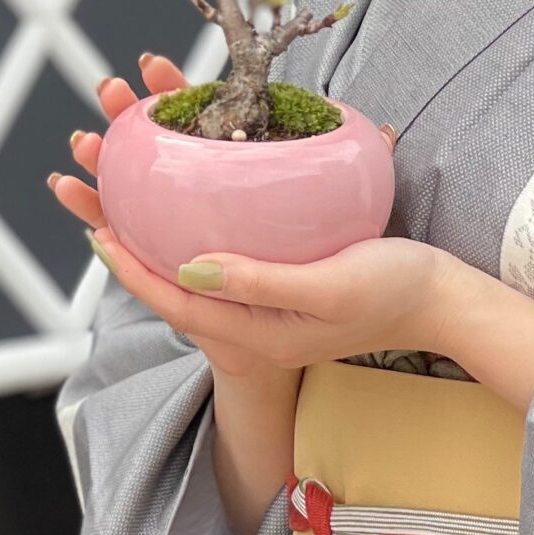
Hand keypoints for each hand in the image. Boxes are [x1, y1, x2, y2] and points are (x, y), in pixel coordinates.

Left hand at [91, 226, 459, 373]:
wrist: (443, 300)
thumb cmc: (393, 290)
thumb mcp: (326, 284)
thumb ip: (259, 280)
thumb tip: (188, 266)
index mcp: (259, 334)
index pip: (177, 302)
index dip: (132, 270)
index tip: (97, 232)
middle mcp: (254, 326)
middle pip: (173, 289)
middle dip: (128, 251)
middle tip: (90, 204)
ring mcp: (266, 309)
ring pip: (192, 275)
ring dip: (152, 240)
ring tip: (119, 200)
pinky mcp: (280, 286)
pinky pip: (220, 265)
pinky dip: (190, 237)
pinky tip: (183, 208)